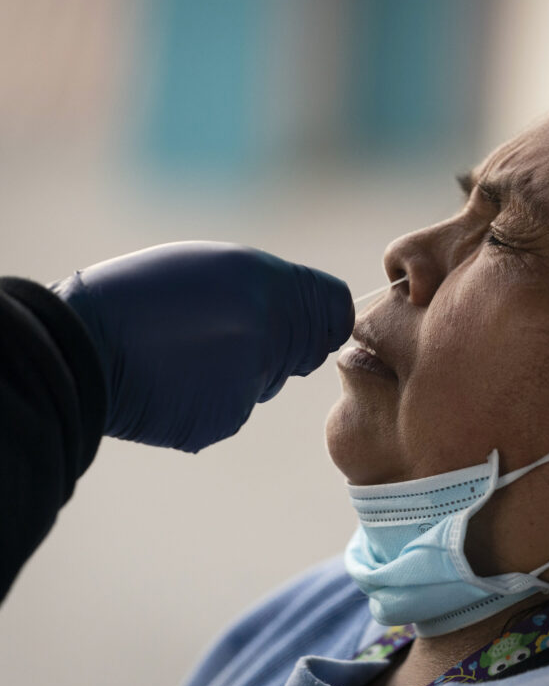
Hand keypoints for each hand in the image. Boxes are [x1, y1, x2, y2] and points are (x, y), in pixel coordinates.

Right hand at [52, 241, 353, 451]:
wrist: (76, 346)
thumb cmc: (142, 295)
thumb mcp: (214, 265)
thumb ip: (275, 290)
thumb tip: (323, 323)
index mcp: (264, 281)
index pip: (335, 309)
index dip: (318, 315)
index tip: (295, 315)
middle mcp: (266, 332)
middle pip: (302, 350)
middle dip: (273, 344)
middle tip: (207, 331)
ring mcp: (246, 381)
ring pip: (264, 383)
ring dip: (238, 374)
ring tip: (179, 353)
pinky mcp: (221, 419)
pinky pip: (232, 410)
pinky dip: (208, 401)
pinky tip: (171, 384)